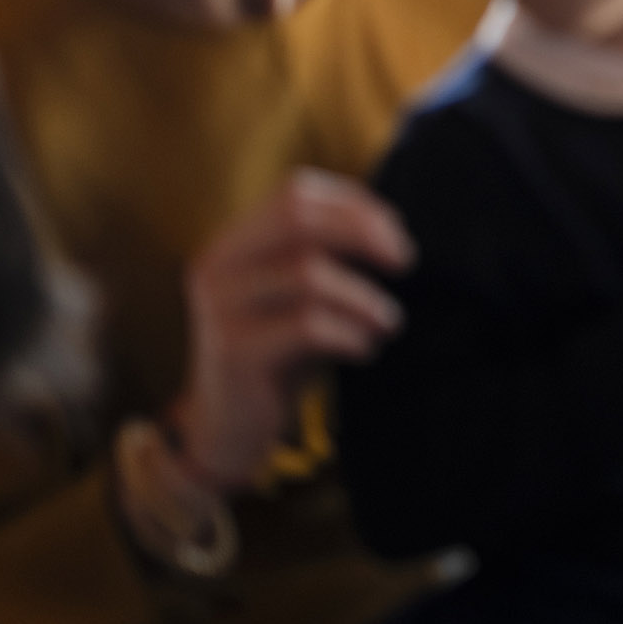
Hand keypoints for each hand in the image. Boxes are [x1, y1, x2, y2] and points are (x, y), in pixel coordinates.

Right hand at [171, 170, 412, 492]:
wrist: (226, 430)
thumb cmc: (277, 357)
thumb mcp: (300, 299)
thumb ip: (327, 260)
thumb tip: (391, 232)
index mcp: (233, 244)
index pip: (295, 193)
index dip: (353, 205)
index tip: (395, 233)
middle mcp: (218, 267)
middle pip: (297, 218)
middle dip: (363, 232)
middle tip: (404, 261)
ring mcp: (220, 308)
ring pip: (309, 274)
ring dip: (365, 297)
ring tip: (386, 322)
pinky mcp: (234, 352)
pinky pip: (308, 326)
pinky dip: (351, 332)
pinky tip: (364, 349)